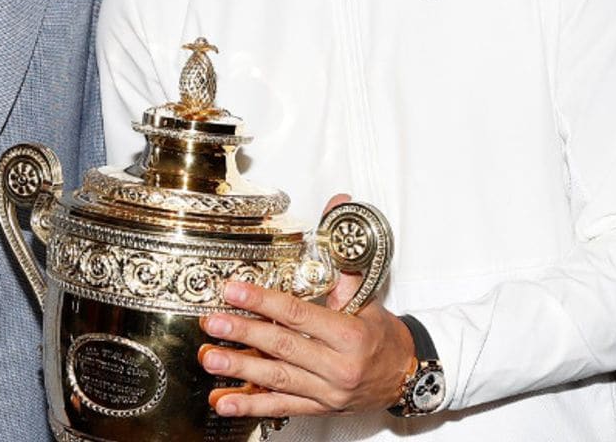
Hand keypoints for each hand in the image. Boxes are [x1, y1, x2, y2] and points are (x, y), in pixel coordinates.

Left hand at [197, 195, 413, 419]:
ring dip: (240, 369)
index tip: (234, 291)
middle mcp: (338, 366)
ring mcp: (327, 390)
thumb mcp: (368, 300)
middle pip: (282, 346)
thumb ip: (342, 264)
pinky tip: (224, 401)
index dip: (263, 302)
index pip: (298, 315)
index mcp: (349, 335)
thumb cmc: (383, 336)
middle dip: (243, 334)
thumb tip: (338, 209)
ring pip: (277, 379)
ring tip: (210, 358)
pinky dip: (251, 405)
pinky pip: (280, 407)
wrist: (405, 375)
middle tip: (213, 323)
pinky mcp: (319, 407)